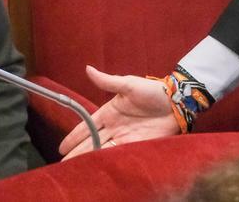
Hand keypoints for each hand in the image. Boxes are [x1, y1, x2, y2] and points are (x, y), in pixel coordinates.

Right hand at [57, 66, 177, 159]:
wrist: (176, 102)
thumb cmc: (152, 91)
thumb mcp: (128, 84)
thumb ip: (107, 81)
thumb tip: (88, 69)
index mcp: (109, 112)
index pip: (87, 126)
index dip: (74, 136)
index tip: (62, 147)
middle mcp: (114, 126)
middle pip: (92, 141)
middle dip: (77, 153)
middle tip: (63, 164)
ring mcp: (125, 137)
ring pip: (102, 150)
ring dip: (89, 159)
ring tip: (75, 170)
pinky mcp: (137, 145)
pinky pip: (118, 154)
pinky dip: (107, 161)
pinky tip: (97, 169)